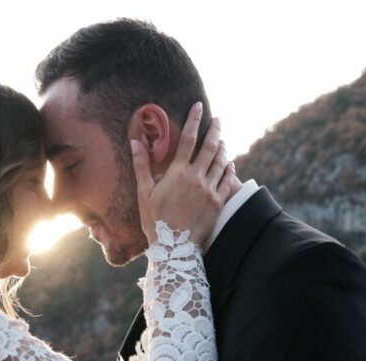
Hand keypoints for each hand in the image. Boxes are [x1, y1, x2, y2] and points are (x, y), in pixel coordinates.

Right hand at [132, 101, 235, 246]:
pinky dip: (229, 169)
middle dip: (215, 130)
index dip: (194, 121)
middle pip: (210, 147)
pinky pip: (228, 180)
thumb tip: (136, 141)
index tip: (199, 107)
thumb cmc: (155, 221)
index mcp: (178, 173)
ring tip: (222, 140)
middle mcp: (197, 178)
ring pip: (221, 162)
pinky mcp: (218, 203)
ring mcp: (210, 190)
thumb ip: (141, 165)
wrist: (174, 248)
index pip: (188, 139)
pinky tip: (229, 164)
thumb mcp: (144, 193)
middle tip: (218, 120)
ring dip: (222, 148)